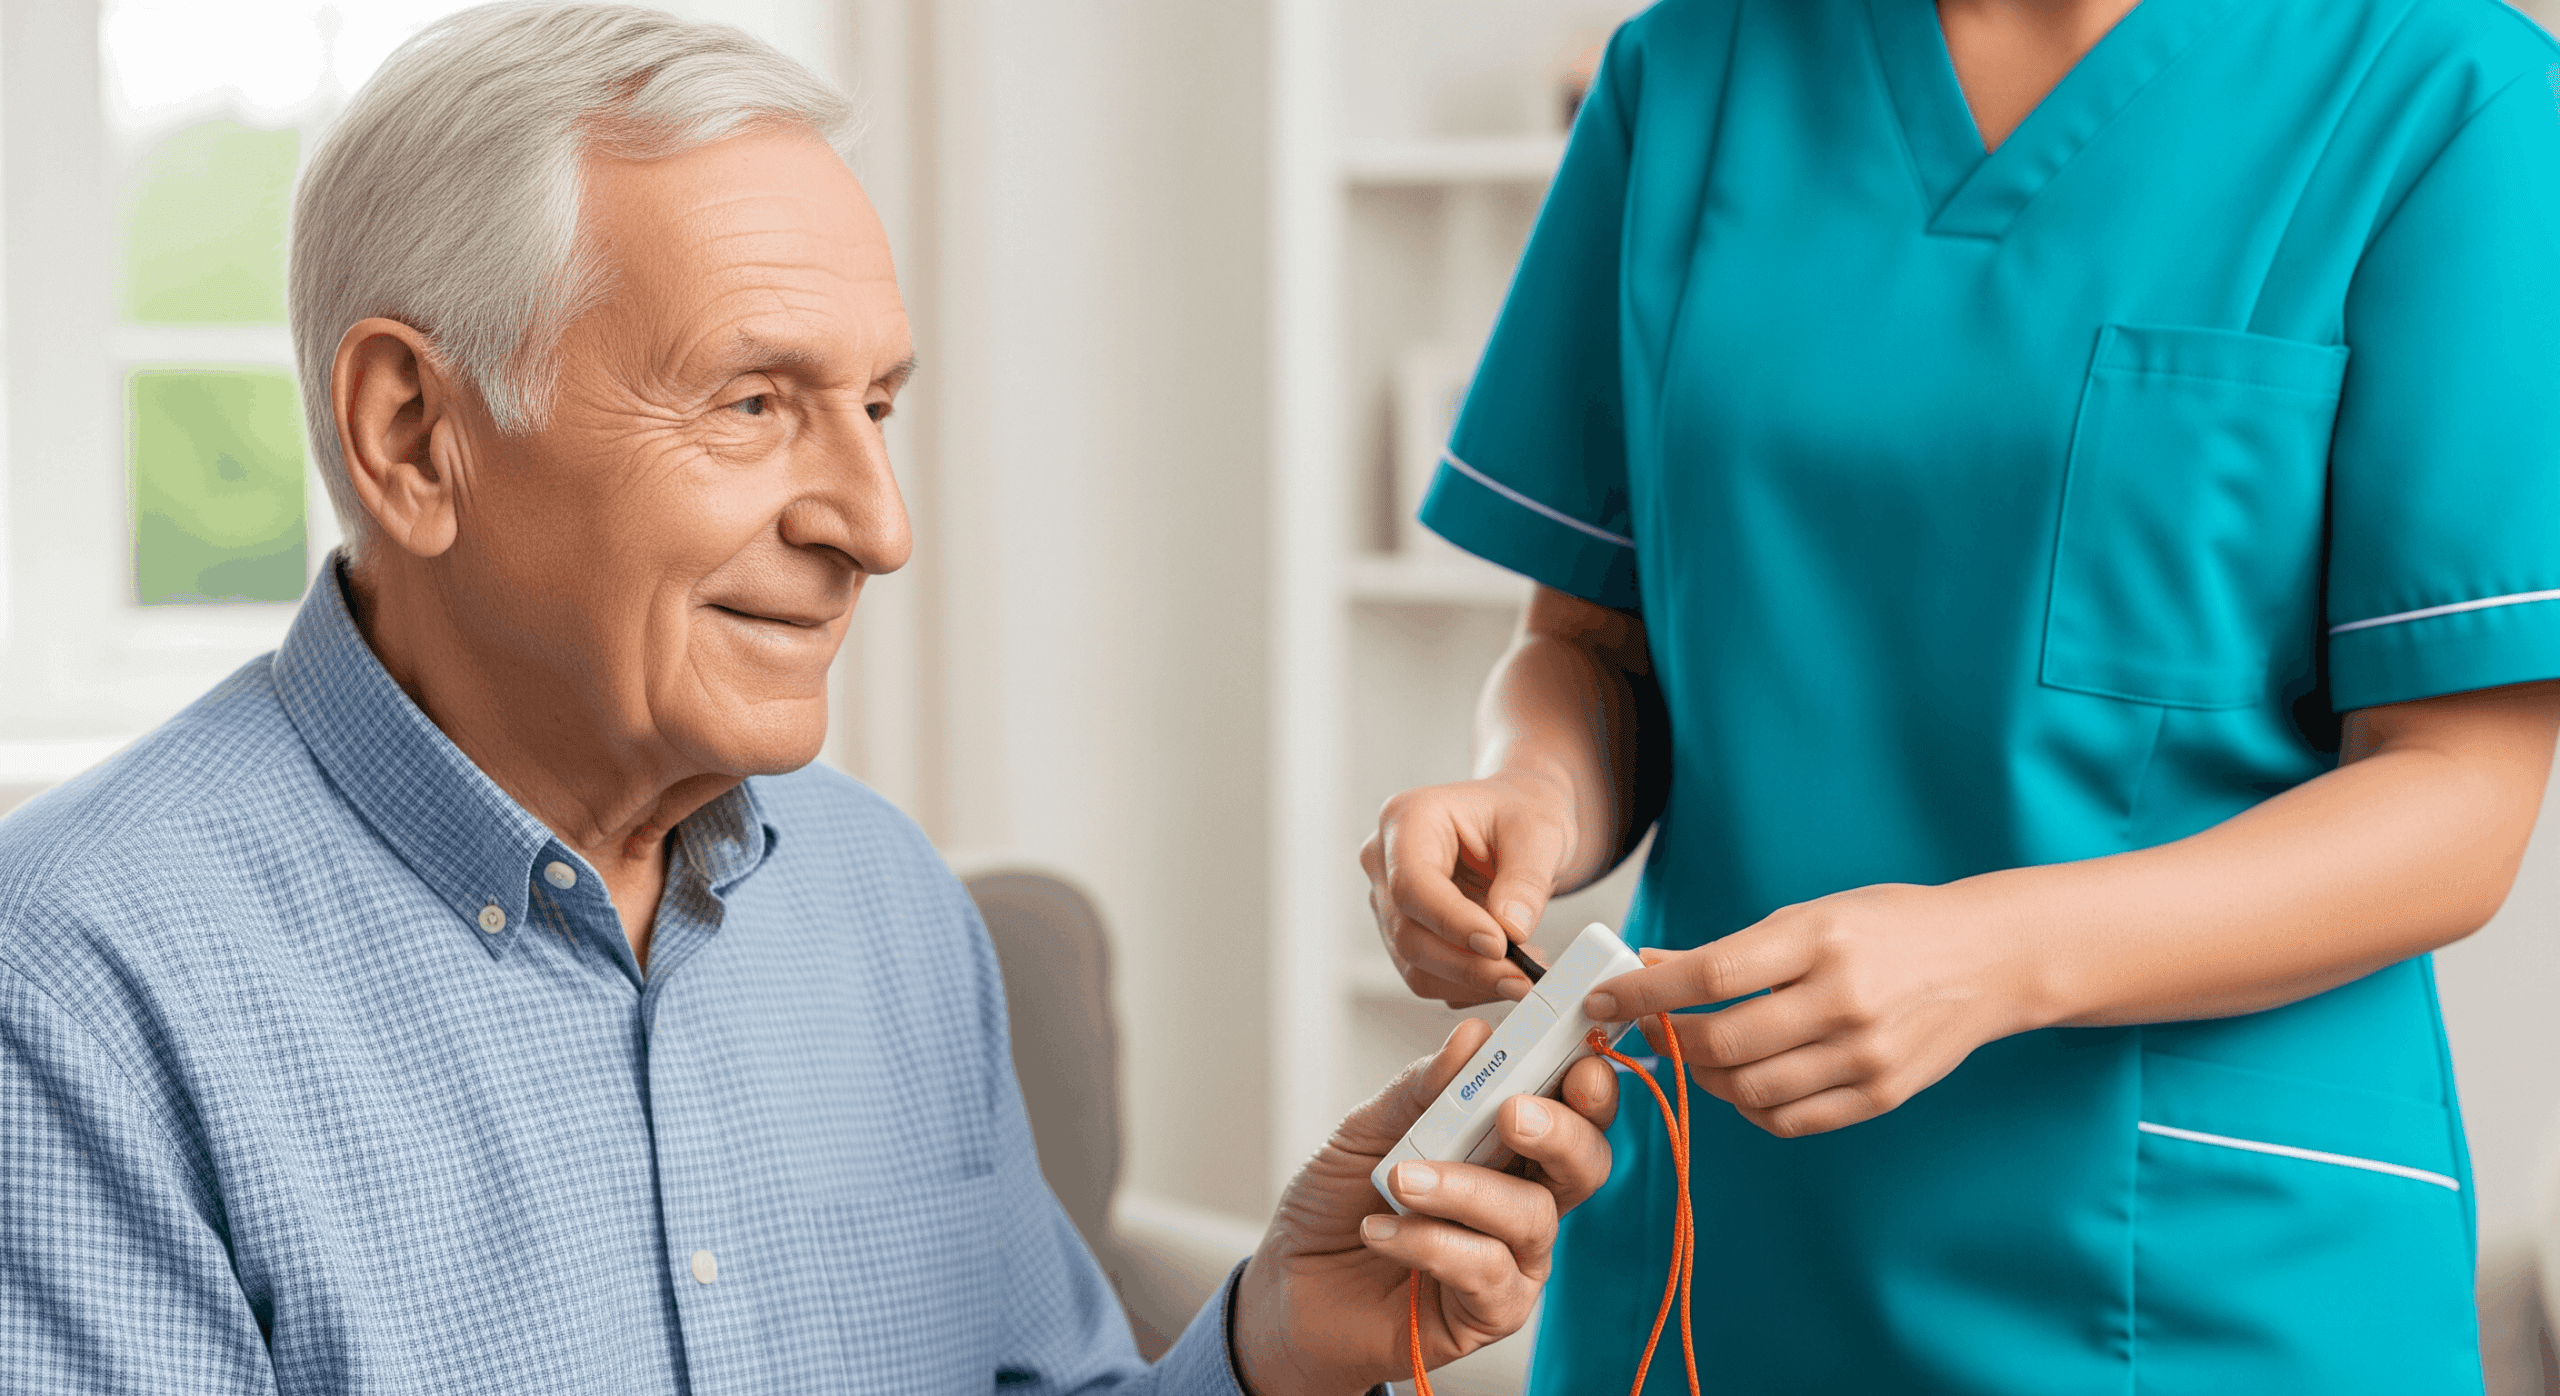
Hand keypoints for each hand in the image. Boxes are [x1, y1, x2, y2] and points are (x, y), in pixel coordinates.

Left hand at [1230, 1018, 1618, 1394]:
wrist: (1287, 1285)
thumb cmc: (1336, 1202)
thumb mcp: (1367, 1129)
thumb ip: (1422, 1090)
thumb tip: (1475, 1038)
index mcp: (1508, 1144)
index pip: (1572, 1107)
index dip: (1587, 1081)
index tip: (1577, 1058)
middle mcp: (1524, 1198)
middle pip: (1586, 1162)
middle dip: (1561, 1131)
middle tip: (1512, 1113)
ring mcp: (1514, 1260)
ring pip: (1533, 1215)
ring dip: (1466, 1189)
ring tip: (1401, 1178)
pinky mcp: (1491, 1314)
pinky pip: (1487, 1272)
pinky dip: (1431, 1242)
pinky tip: (1381, 1232)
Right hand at [1360, 771, 1579, 1007]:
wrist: (1519, 824)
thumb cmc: (1519, 813)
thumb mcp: (1539, 832)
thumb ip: (1525, 879)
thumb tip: (1511, 928)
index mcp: (1407, 819)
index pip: (1412, 884)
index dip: (1451, 922)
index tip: (1498, 945)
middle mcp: (1385, 861)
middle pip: (1407, 933)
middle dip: (1467, 964)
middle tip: (1521, 977)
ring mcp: (1390, 902)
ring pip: (1414, 965)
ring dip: (1471, 982)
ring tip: (1522, 974)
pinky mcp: (1406, 933)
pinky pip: (1429, 976)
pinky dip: (1470, 985)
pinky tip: (1506, 969)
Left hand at [1584, 881, 2051, 1137]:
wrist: (1986, 959)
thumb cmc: (1887, 927)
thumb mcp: (1809, 917)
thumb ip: (1730, 950)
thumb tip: (1647, 967)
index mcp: (1819, 939)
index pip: (1710, 974)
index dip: (1645, 993)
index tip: (1605, 998)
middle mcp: (1843, 998)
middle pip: (1723, 1042)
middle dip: (1671, 1041)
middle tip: (1652, 1030)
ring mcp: (1865, 1053)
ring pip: (1749, 1090)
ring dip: (1706, 1077)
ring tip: (1701, 1053)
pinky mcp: (1881, 1094)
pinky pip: (1790, 1119)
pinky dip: (1751, 1107)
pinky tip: (1746, 1081)